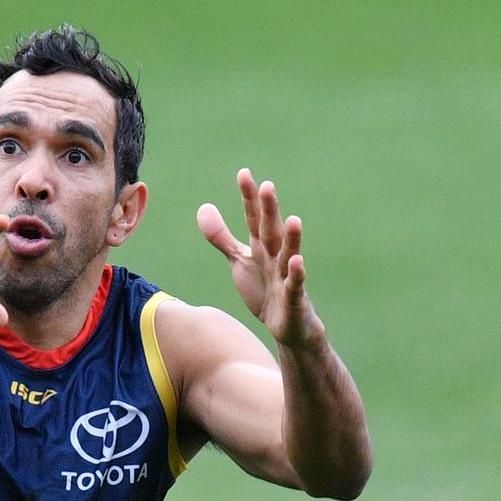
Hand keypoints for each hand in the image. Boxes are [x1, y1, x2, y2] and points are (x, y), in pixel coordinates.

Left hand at [196, 168, 324, 348]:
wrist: (286, 327)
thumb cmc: (265, 289)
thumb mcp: (239, 260)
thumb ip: (221, 236)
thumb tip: (203, 207)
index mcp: (261, 246)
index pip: (253, 218)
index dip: (249, 198)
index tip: (244, 173)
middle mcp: (275, 256)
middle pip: (271, 230)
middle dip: (270, 210)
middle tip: (267, 186)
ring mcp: (285, 276)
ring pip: (289, 254)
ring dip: (292, 239)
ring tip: (294, 220)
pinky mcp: (293, 298)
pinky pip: (294, 285)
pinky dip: (296, 274)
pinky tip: (297, 261)